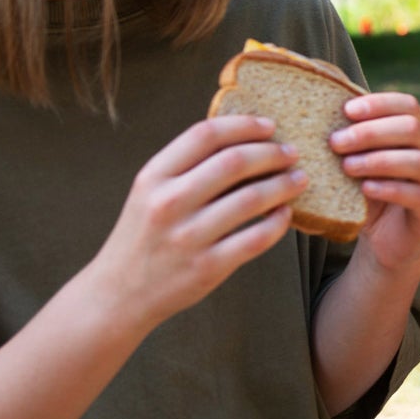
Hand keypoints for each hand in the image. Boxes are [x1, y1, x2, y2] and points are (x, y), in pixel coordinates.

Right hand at [87, 115, 304, 335]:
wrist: (119, 293)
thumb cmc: (144, 236)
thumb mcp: (150, 193)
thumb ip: (186, 167)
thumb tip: (244, 140)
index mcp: (153, 177)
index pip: (205, 135)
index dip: (244, 125)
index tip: (270, 126)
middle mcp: (169, 202)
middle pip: (234, 162)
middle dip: (271, 153)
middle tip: (292, 153)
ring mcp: (189, 236)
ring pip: (251, 198)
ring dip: (283, 184)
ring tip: (300, 179)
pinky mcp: (208, 267)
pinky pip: (256, 238)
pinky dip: (278, 222)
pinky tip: (286, 213)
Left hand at [330, 92, 419, 270]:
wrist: (384, 241)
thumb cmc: (368, 193)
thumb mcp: (359, 161)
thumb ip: (351, 139)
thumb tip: (316, 109)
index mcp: (418, 135)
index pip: (407, 105)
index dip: (379, 104)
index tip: (346, 111)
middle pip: (413, 128)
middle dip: (371, 132)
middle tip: (335, 142)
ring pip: (417, 161)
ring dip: (378, 160)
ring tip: (346, 166)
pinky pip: (417, 195)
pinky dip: (389, 189)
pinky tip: (365, 189)